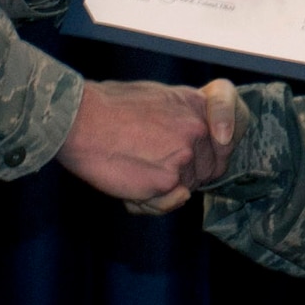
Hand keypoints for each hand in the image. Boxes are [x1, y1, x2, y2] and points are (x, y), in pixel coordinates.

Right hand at [57, 79, 234, 211]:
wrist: (82, 119)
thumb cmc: (111, 110)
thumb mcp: (159, 101)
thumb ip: (182, 125)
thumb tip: (190, 165)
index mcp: (198, 105)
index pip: (222, 146)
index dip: (203, 160)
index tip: (183, 160)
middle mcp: (198, 129)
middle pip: (206, 172)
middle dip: (181, 177)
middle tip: (147, 162)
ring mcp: (185, 156)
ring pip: (185, 190)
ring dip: (161, 190)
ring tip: (132, 168)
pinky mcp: (167, 181)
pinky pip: (166, 204)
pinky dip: (148, 202)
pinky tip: (129, 184)